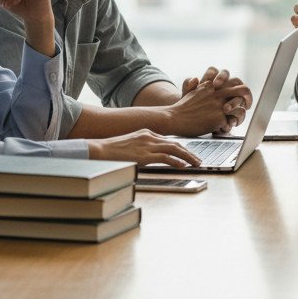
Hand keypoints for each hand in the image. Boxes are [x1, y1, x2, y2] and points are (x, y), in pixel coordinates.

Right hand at [87, 129, 201, 168]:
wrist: (100, 149)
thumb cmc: (113, 149)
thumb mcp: (131, 144)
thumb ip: (144, 146)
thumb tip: (153, 155)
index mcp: (147, 132)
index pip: (169, 140)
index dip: (181, 147)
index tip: (189, 154)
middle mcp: (150, 137)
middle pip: (176, 143)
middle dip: (188, 152)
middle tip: (197, 159)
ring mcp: (148, 145)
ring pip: (174, 149)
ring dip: (187, 157)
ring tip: (196, 163)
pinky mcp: (144, 155)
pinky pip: (165, 157)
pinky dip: (176, 161)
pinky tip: (183, 166)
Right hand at [167, 71, 250, 136]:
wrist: (174, 118)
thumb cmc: (182, 107)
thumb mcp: (191, 91)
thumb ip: (198, 85)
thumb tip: (196, 78)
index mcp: (213, 86)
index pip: (234, 81)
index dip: (240, 89)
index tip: (241, 97)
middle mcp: (218, 94)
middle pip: (243, 91)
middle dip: (248, 99)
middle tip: (247, 106)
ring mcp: (219, 106)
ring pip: (241, 109)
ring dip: (240, 116)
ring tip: (235, 121)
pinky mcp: (219, 118)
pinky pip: (232, 122)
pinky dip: (230, 126)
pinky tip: (225, 128)